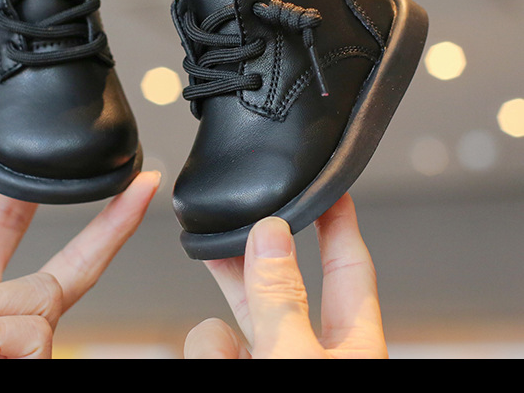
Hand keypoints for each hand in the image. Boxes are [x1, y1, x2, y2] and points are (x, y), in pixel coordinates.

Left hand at [0, 146, 159, 358]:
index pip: (15, 228)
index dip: (42, 197)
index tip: (69, 166)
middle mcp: (1, 317)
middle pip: (70, 267)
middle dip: (110, 227)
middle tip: (141, 188)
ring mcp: (17, 348)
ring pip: (38, 300)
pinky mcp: (31, 366)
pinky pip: (33, 334)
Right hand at [184, 194, 387, 358]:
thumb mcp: (295, 358)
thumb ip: (280, 299)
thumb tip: (270, 235)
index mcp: (353, 347)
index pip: (350, 268)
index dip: (339, 222)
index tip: (329, 186)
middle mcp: (311, 354)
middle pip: (280, 285)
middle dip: (252, 255)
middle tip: (239, 220)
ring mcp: (271, 364)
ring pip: (230, 320)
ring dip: (217, 338)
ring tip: (223, 357)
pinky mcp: (235, 372)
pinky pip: (208, 347)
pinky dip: (206, 356)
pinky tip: (214, 365)